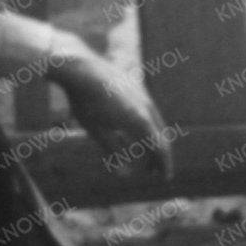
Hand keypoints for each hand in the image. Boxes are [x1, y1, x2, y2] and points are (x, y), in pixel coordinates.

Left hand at [55, 55, 170, 181]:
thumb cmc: (85, 102)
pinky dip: (147, 127)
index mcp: (140, 121)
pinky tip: (135, 133)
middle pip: (162, 137)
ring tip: (146, 153)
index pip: (160, 148)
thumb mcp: (96, 130)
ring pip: (156, 123)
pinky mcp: (137, 88)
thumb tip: (124, 176)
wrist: (80, 67)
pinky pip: (148, 112)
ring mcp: (143, 95)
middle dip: (159, 156)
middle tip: (154, 172)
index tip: (164, 178)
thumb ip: (112, 151)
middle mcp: (147, 108)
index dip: (164, 165)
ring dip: (153, 141)